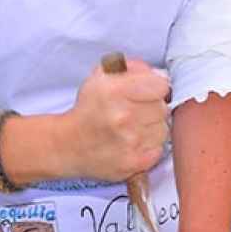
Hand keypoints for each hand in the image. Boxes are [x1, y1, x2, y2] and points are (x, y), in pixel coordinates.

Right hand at [62, 59, 171, 180]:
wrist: (67, 144)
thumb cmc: (88, 109)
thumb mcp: (102, 76)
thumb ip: (134, 68)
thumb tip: (160, 75)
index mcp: (115, 91)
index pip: (161, 85)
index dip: (155, 87)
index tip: (146, 91)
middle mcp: (123, 116)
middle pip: (163, 108)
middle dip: (152, 107)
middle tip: (134, 111)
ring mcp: (129, 142)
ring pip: (163, 129)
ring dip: (152, 128)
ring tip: (132, 128)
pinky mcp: (134, 163)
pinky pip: (158, 149)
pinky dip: (149, 146)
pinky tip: (132, 142)